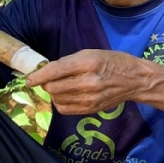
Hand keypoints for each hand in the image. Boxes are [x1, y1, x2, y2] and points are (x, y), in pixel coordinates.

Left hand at [25, 49, 146, 114]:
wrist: (135, 80)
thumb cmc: (111, 61)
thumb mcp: (90, 53)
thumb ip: (67, 62)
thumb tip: (46, 70)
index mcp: (87, 63)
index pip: (55, 71)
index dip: (38, 76)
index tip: (29, 80)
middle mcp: (88, 82)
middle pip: (52, 88)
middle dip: (46, 83)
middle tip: (50, 79)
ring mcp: (90, 99)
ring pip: (57, 99)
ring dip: (54, 93)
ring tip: (63, 86)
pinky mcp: (91, 110)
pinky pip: (65, 109)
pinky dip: (60, 102)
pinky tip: (67, 95)